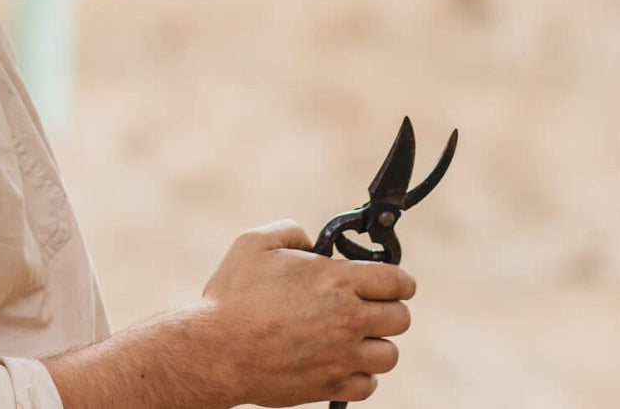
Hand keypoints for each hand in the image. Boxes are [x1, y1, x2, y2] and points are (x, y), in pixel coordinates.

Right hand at [193, 219, 414, 406]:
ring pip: (390, 354)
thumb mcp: (254, 243)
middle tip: (365, 305)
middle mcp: (348, 319)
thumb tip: (310, 242)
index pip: (398, 281)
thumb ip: (290, 232)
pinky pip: (368, 384)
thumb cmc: (233, 294)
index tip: (389, 281)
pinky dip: (359, 373)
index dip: (398, 279)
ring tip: (350, 334)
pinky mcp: (332, 387)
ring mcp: (342, 357)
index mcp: (336, 280)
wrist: (217, 349)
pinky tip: (338, 359)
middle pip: (401, 318)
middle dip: (387, 308)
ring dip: (375, 342)